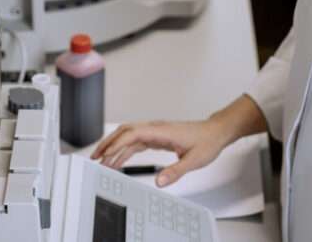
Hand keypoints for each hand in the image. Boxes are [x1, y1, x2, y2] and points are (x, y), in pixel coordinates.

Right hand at [91, 119, 230, 187]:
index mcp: (162, 131)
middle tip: (95, 157)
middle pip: (125, 132)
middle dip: (108, 143)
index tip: (106, 155)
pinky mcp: (156, 137)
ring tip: (102, 162)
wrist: (215, 132)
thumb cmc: (206, 142)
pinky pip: (136, 143)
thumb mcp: (194, 160)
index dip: (117, 144)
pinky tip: (119, 161)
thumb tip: (159, 182)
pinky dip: (125, 151)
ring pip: (128, 137)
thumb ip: (176, 171)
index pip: (133, 134)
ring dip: (114, 148)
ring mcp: (155, 132)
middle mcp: (155, 129)